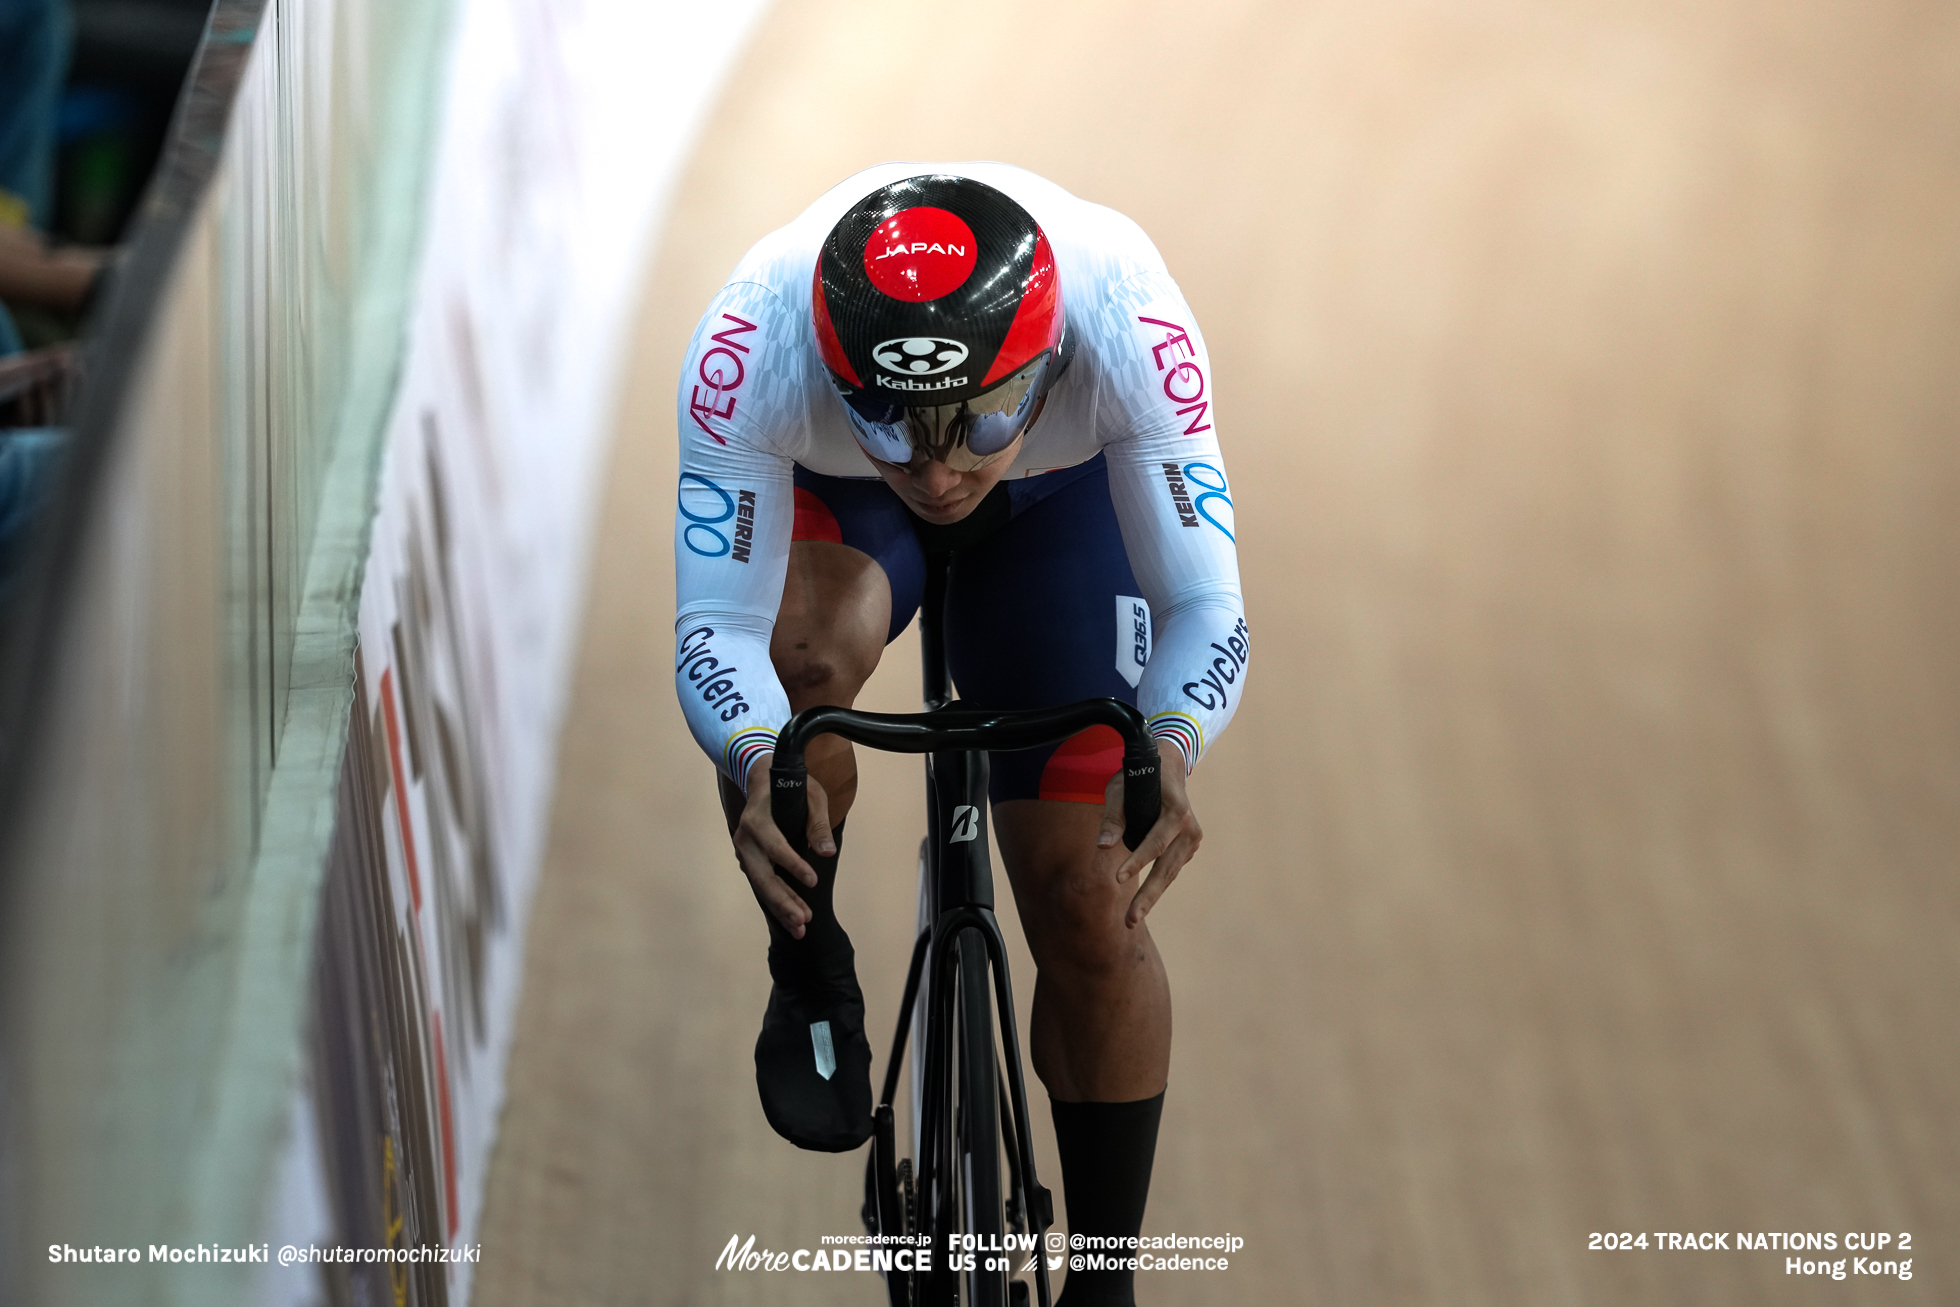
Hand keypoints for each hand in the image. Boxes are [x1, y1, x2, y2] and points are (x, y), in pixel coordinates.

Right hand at [734, 751, 834, 937]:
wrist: (762, 779)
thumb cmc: (791, 785)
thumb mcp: (812, 795)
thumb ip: (818, 823)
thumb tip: (827, 852)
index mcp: (757, 819)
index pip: (775, 846)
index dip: (793, 864)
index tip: (813, 881)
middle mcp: (745, 838)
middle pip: (762, 875)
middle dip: (782, 900)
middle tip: (803, 921)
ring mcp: (744, 852)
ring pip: (761, 885)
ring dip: (780, 908)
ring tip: (800, 929)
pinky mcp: (749, 861)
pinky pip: (762, 885)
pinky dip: (777, 903)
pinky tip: (792, 919)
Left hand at [1097, 740, 1200, 928]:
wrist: (1169, 765)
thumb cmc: (1139, 775)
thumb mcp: (1120, 788)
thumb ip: (1113, 818)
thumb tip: (1102, 847)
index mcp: (1177, 811)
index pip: (1155, 843)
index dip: (1136, 861)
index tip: (1117, 879)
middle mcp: (1190, 828)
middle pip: (1166, 868)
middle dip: (1147, 896)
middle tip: (1130, 920)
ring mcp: (1192, 839)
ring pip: (1169, 874)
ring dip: (1151, 897)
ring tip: (1131, 920)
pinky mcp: (1188, 847)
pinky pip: (1170, 869)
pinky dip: (1157, 885)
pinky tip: (1142, 901)